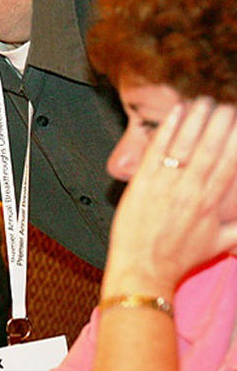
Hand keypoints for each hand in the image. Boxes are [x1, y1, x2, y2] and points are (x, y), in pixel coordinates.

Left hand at [105, 98, 236, 295]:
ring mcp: (164, 186)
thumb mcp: (220, 243)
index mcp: (210, 204)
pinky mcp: (141, 184)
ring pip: (183, 146)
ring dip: (195, 121)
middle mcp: (190, 191)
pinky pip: (155, 151)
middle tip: (227, 103)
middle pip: (209, 149)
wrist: (144, 269)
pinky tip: (174, 113)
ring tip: (204, 101)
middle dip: (220, 123)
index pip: (230, 165)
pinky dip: (165, 130)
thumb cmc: (179, 258)